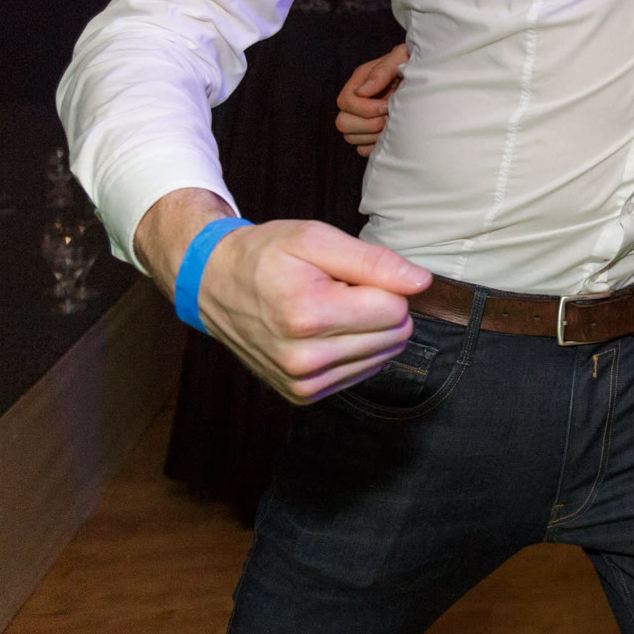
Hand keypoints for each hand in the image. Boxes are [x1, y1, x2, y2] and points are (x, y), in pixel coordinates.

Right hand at [134, 188, 429, 403]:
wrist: (213, 284)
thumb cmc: (265, 255)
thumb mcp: (315, 239)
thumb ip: (373, 261)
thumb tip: (420, 282)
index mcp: (307, 315)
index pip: (396, 309)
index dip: (382, 285)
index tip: (348, 275)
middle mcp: (304, 359)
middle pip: (395, 336)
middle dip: (378, 307)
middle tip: (337, 290)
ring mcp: (301, 383)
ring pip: (383, 356)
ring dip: (367, 330)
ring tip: (327, 309)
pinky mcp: (302, 395)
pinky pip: (362, 372)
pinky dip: (354, 349)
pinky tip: (324, 331)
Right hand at [336, 43, 408, 156]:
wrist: (432, 76)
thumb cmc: (415, 62)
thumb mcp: (401, 58)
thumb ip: (382, 71)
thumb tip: (362, 92)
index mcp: (360, 81)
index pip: (345, 102)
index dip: (365, 108)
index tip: (386, 105)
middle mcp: (358, 101)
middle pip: (343, 122)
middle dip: (369, 124)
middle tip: (390, 117)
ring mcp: (362, 118)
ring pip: (351, 137)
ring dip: (373, 135)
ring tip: (393, 124)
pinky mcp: (371, 133)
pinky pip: (362, 148)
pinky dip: (376, 145)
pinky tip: (391, 134)